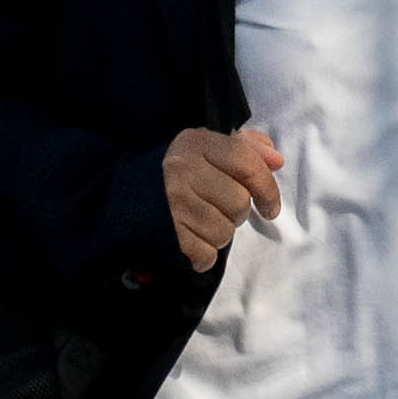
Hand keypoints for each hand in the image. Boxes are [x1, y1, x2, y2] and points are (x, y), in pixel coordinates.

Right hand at [164, 127, 282, 270]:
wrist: (121, 197)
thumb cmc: (176, 172)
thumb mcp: (206, 148)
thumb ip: (246, 148)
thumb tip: (276, 160)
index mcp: (195, 143)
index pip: (247, 164)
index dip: (267, 188)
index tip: (270, 207)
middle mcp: (182, 169)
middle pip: (239, 203)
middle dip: (236, 213)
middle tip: (219, 209)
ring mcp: (172, 202)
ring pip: (224, 232)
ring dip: (220, 234)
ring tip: (201, 222)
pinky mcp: (165, 232)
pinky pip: (206, 254)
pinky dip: (204, 255)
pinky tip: (192, 240)